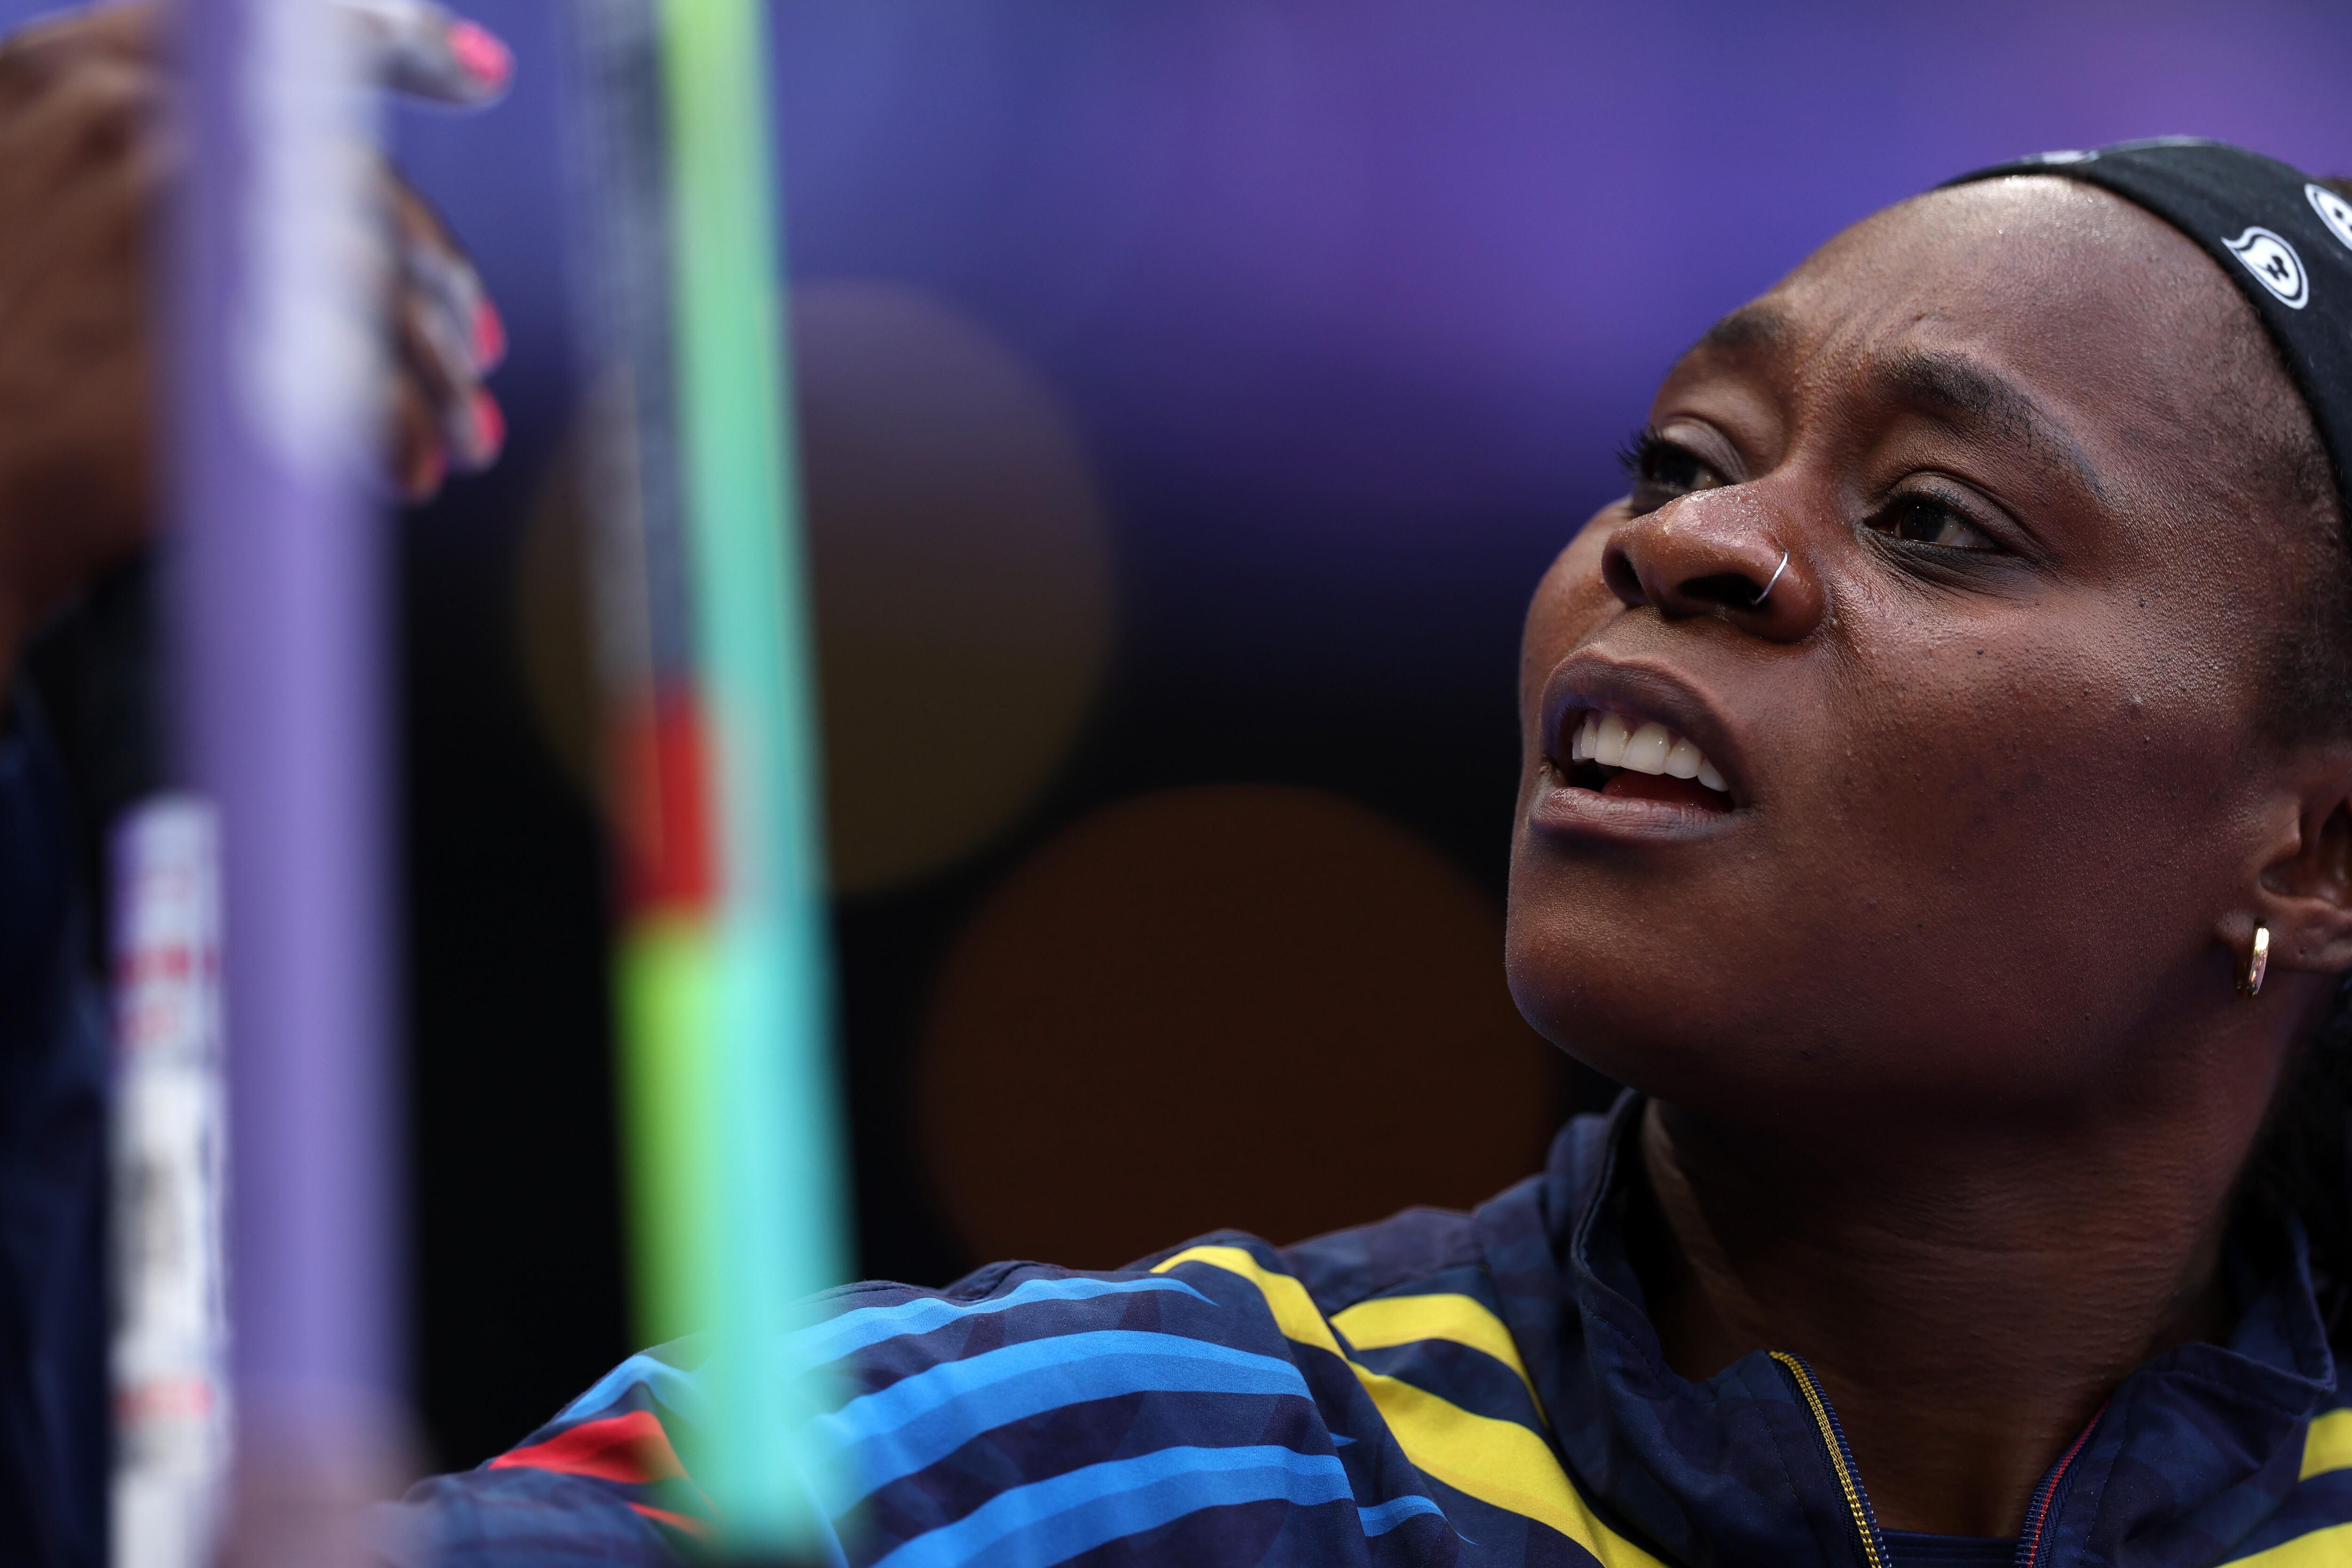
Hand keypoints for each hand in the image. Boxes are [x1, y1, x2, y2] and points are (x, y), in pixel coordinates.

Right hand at [0, 1, 509, 680]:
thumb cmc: (1, 357)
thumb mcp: (28, 199)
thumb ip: (148, 159)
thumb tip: (330, 213)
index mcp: (74, 72)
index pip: (273, 24)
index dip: (400, 39)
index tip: (479, 75)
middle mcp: (126, 116)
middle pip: (356, 180)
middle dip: (435, 274)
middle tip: (471, 346)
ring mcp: (172, 214)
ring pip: (375, 280)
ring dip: (434, 368)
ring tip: (458, 431)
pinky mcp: (216, 324)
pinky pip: (364, 371)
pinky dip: (403, 427)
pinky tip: (409, 468)